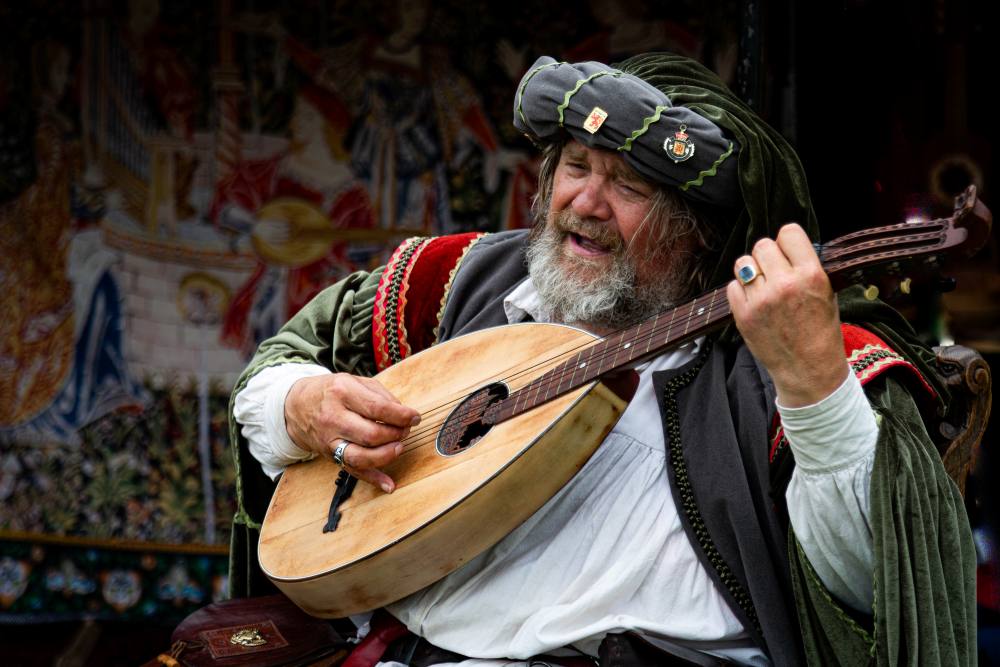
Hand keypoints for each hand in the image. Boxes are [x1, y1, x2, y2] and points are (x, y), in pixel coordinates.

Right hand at [284, 374, 419, 492]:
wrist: (296, 405)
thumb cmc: (331, 391)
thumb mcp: (354, 381)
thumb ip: (381, 395)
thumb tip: (403, 413)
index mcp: (342, 392)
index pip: (378, 408)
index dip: (401, 416)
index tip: (414, 418)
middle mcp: (334, 417)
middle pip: (371, 434)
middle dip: (396, 435)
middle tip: (405, 431)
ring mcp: (330, 439)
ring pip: (361, 456)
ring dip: (387, 455)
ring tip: (399, 447)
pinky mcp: (329, 455)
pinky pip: (352, 471)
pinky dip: (372, 480)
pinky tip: (389, 484)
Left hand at [726, 224, 848, 406]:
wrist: (808, 369)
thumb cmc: (820, 331)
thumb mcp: (827, 293)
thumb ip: (807, 267)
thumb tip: (788, 247)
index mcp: (811, 275)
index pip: (788, 232)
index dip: (787, 241)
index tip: (788, 252)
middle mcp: (784, 284)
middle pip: (762, 245)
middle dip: (768, 256)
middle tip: (774, 272)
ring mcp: (761, 300)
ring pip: (743, 263)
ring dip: (751, 271)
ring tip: (763, 286)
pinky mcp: (743, 315)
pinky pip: (732, 286)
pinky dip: (740, 291)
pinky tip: (754, 301)